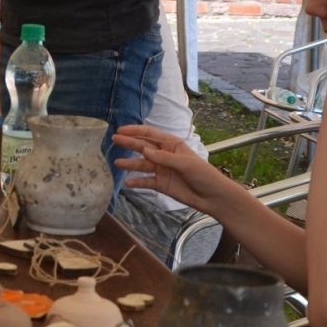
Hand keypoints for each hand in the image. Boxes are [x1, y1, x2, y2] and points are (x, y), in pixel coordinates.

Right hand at [112, 125, 239, 215]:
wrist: (212, 196)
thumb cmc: (203, 175)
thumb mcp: (185, 163)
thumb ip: (164, 158)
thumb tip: (144, 150)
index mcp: (172, 145)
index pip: (150, 134)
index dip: (135, 131)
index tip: (121, 130)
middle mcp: (164, 155)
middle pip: (143, 147)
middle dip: (129, 143)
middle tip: (114, 140)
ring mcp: (161, 170)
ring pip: (142, 165)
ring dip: (130, 164)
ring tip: (117, 163)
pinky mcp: (161, 184)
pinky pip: (146, 181)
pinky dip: (137, 182)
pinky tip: (127, 183)